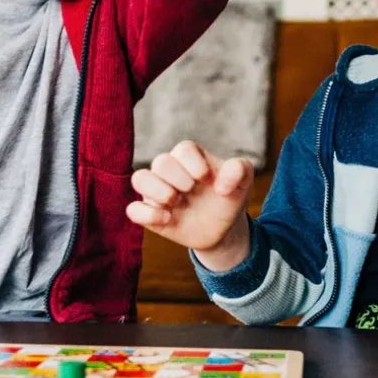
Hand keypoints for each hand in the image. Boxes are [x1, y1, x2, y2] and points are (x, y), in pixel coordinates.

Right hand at [127, 141, 252, 269]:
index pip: (184, 149)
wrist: (223, 228)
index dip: (195, 164)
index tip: (207, 180)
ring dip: (158, 191)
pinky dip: (146, 214)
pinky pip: (132, 210)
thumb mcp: (245, 180)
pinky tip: (167, 219)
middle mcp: (171, 171)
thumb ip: (239, 170)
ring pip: (139, 178)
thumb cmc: (229, 197)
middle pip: (161, 162)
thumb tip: (220, 186)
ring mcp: (158, 191)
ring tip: (175, 202)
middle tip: (191, 191)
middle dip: (179, 178)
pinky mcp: (150, 214)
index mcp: (191, 157)